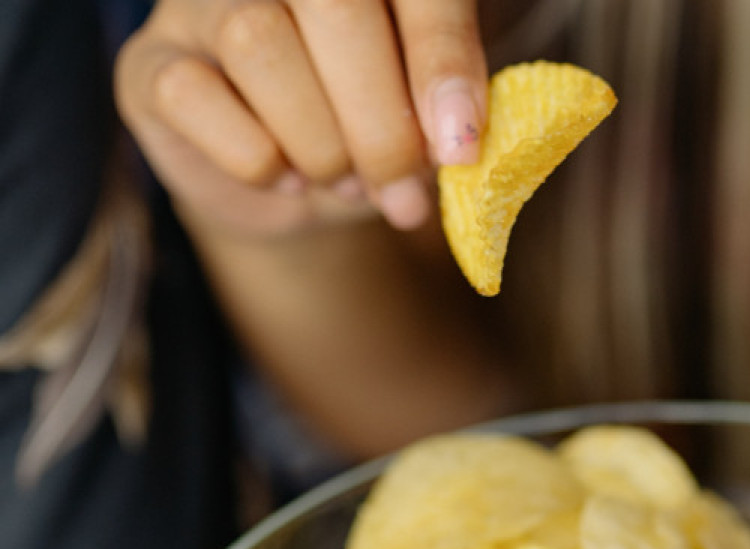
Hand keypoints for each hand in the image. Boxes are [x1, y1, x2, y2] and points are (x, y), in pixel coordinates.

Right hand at [115, 0, 486, 237]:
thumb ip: (447, 114)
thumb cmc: (372, 137)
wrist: (296, 188)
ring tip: (345, 180)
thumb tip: (456, 139)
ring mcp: (203, 2)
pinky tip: (285, 175)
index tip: (460, 147)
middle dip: (380, 120)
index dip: (442, 62)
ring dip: (318, 140)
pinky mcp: (150, 61)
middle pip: (332, 4)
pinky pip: (191, 92)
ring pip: (257, 41)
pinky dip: (255, 156)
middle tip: (403, 191)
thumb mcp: (426, 125)